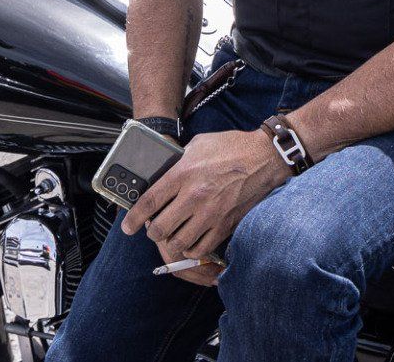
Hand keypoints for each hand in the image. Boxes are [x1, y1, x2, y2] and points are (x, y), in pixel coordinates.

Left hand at [123, 129, 291, 283]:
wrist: (265, 157)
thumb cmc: (232, 147)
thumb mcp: (198, 144)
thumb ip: (178, 162)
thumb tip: (163, 175)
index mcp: (183, 173)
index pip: (149, 202)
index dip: (133, 218)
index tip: (128, 227)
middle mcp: (194, 196)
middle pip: (159, 228)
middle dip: (152, 231)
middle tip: (154, 228)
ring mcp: (211, 213)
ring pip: (178, 242)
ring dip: (171, 241)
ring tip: (172, 234)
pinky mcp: (225, 225)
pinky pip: (201, 248)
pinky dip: (192, 248)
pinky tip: (191, 239)